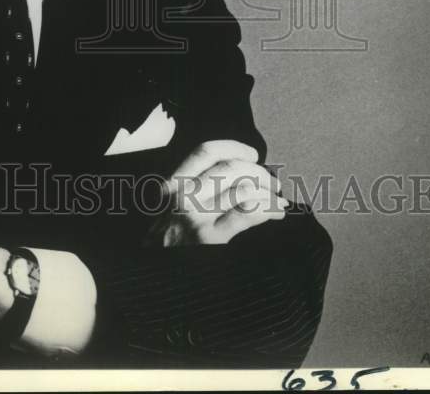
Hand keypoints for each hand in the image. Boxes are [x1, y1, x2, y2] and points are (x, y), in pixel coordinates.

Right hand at [149, 139, 287, 246]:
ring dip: (268, 193)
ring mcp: (196, 216)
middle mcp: (183, 195)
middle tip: (273, 184)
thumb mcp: (170, 208)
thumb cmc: (167, 243)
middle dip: (259, 172)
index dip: (234, 148)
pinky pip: (247, 213)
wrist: (150, 282)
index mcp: (174, 184)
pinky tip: (275, 213)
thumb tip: (237, 174)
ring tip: (279, 201)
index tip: (253, 154)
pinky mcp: (209, 238)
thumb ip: (194, 188)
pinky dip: (267, 209)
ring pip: (243, 189)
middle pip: (230, 168)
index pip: (206, 152)